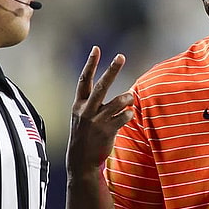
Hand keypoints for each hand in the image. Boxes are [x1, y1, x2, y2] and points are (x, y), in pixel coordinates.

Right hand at [67, 46, 133, 173]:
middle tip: (121, 56)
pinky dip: (128, 114)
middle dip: (111, 70)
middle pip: (101, 86)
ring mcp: (97, 121)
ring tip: (130, 98)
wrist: (81, 161)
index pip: (84, 80)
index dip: (90, 64)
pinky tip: (128, 115)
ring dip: (127, 98)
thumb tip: (116, 91)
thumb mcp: (82, 116)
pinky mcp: (107, 131)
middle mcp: (86, 111)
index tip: (96, 48)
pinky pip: (124, 117)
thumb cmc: (85, 135)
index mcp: (78, 104)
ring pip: (118, 102)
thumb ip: (95, 103)